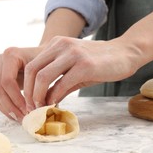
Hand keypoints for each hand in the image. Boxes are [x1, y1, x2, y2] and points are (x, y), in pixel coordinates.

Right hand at [0, 46, 41, 121]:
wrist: (44, 56)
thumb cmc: (48, 62)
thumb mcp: (48, 70)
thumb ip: (44, 87)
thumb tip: (44, 110)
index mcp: (11, 54)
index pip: (8, 81)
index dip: (17, 98)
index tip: (30, 110)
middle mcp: (0, 60)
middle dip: (13, 107)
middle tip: (26, 118)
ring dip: (9, 110)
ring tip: (23, 119)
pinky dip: (7, 109)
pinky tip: (19, 115)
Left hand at [23, 36, 139, 109]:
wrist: (126, 53)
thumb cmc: (100, 63)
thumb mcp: (75, 68)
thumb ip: (59, 82)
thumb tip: (45, 102)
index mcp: (56, 44)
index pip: (31, 65)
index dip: (26, 86)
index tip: (30, 102)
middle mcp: (61, 45)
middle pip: (32, 70)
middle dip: (29, 93)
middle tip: (32, 108)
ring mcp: (73, 54)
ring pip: (43, 77)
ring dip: (38, 96)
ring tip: (41, 108)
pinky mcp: (85, 65)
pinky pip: (62, 84)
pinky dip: (55, 97)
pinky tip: (55, 105)